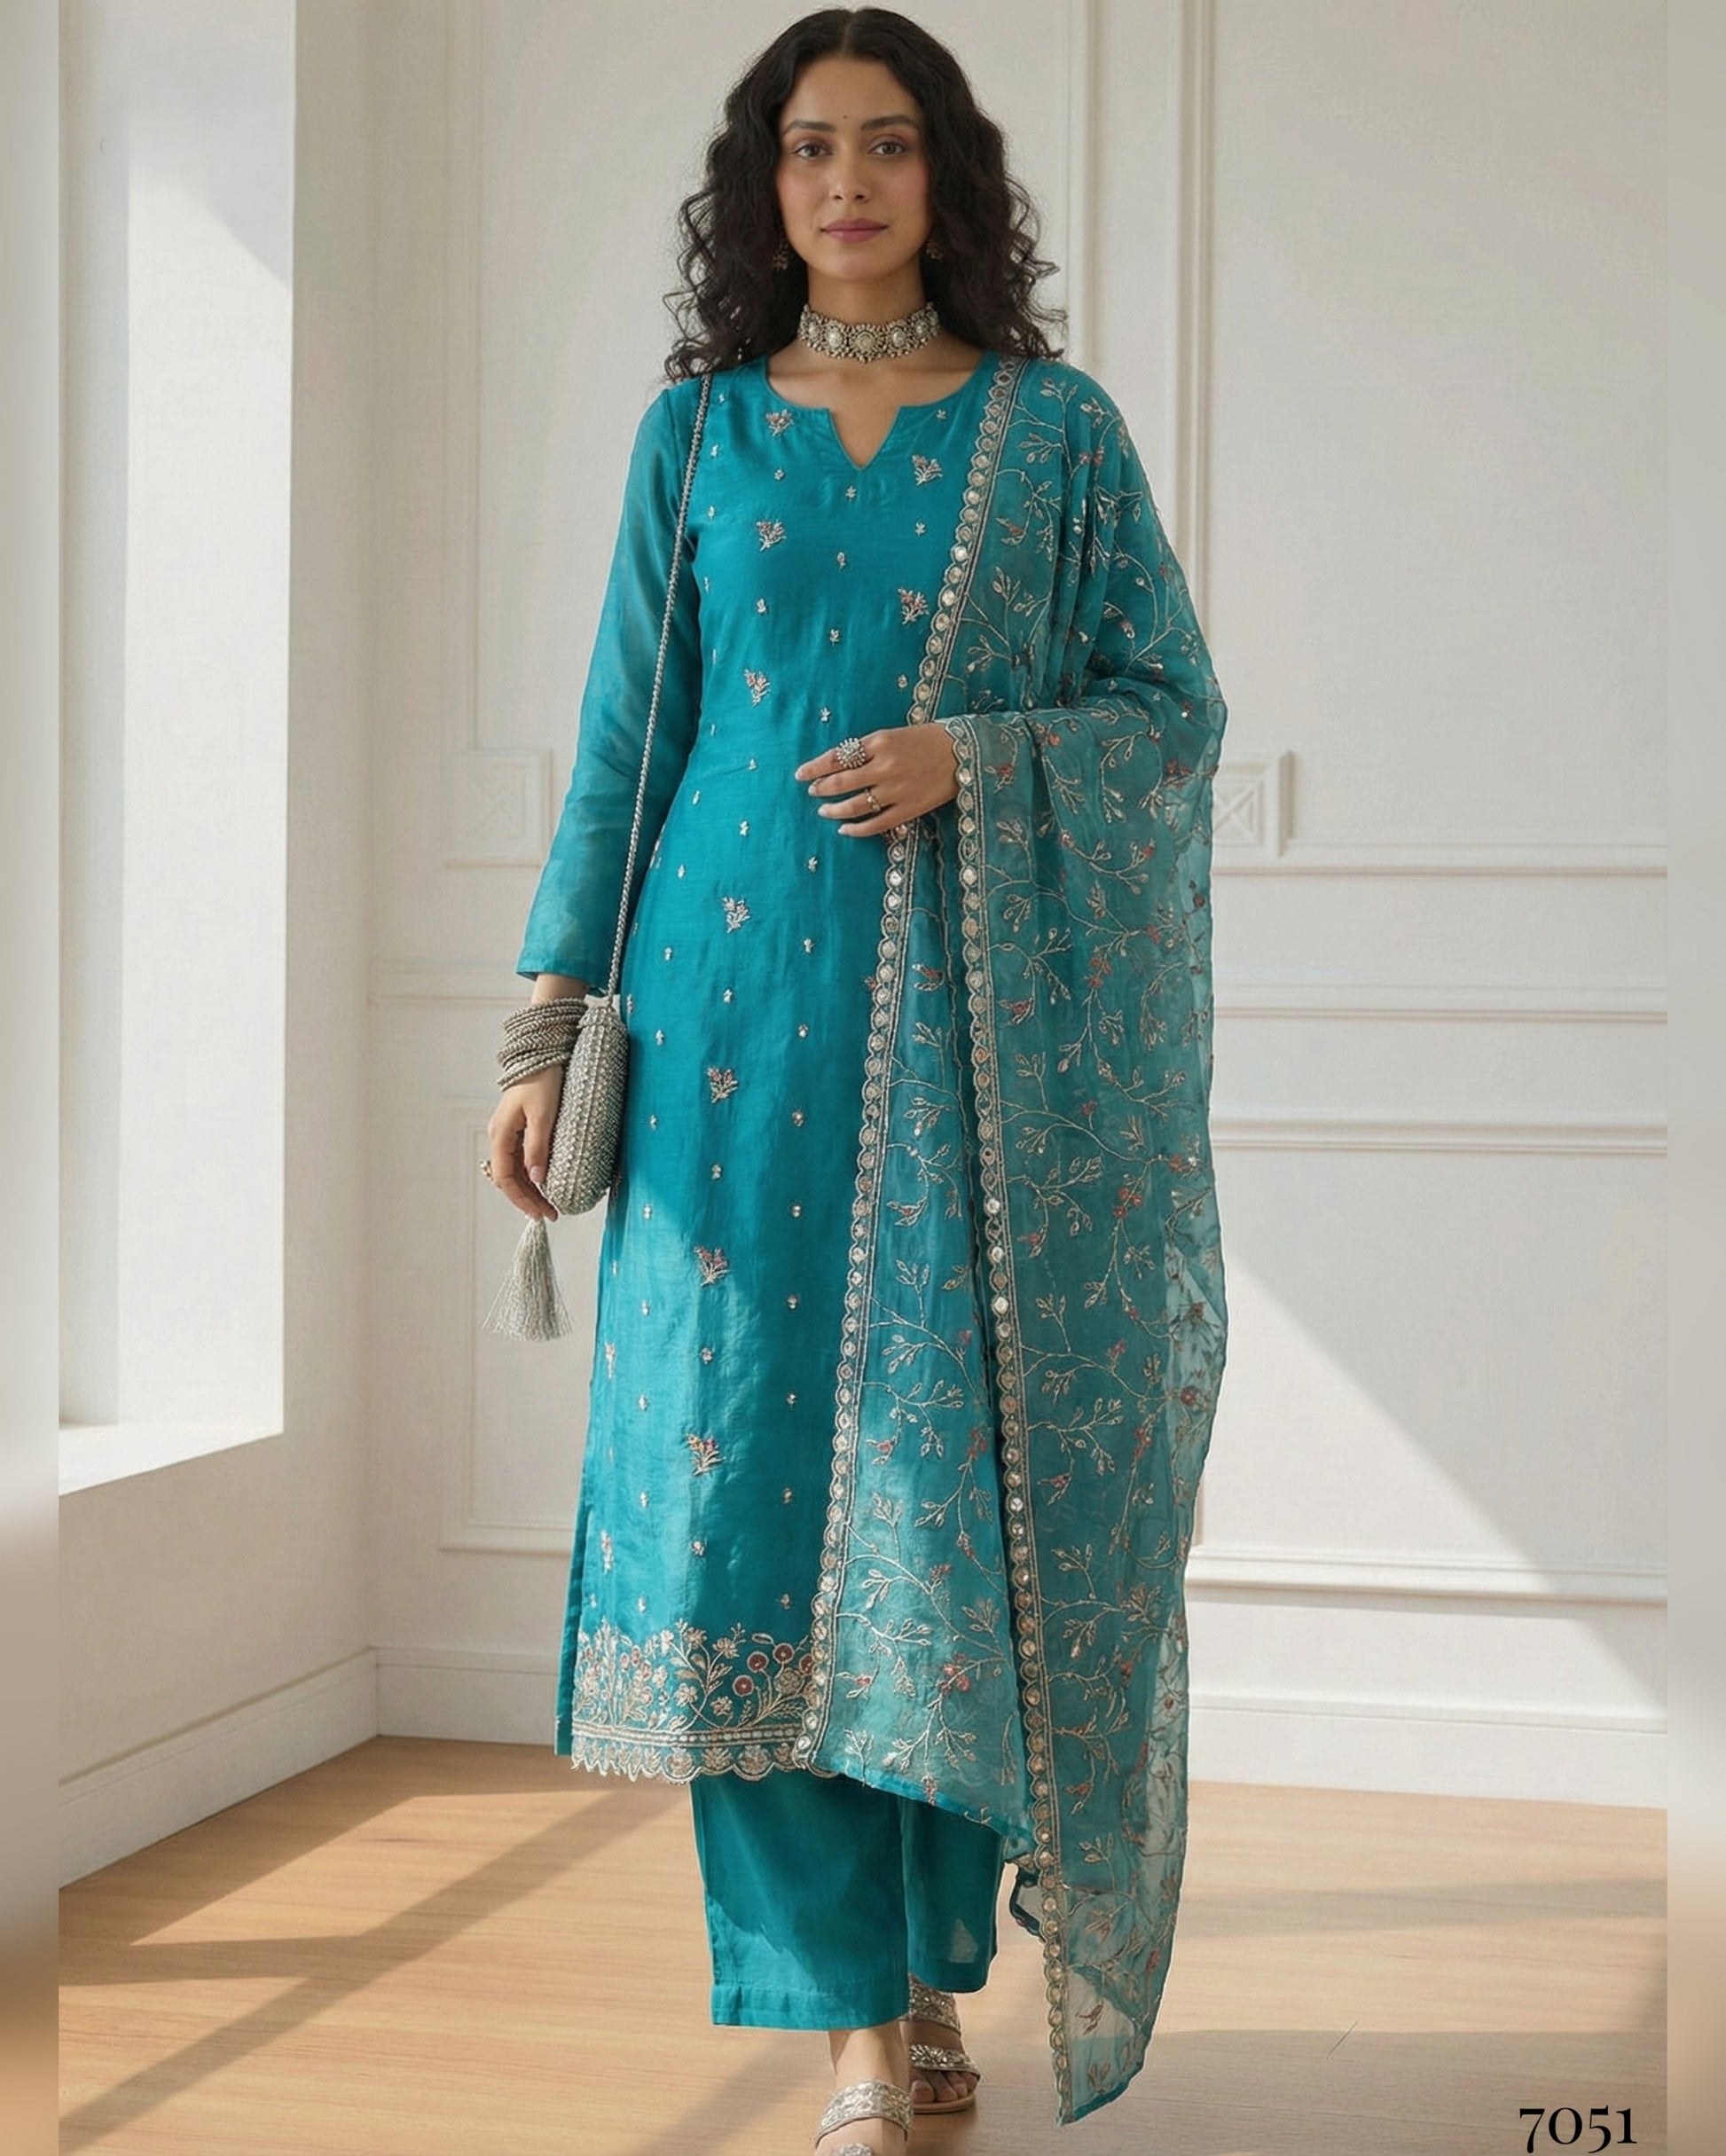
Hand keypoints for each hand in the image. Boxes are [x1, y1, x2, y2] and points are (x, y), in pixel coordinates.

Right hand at [485, 1066, 562, 1220]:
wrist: (543, 1053)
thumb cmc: (543, 1079)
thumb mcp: (544, 1115)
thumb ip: (538, 1148)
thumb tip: (537, 1179)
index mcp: (501, 1133)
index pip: (505, 1178)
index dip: (521, 1199)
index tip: (539, 1213)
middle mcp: (500, 1135)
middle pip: (509, 1177)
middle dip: (527, 1198)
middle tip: (550, 1214)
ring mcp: (508, 1131)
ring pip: (515, 1169)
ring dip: (530, 1188)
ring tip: (549, 1204)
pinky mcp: (519, 1126)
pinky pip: (521, 1157)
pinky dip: (532, 1173)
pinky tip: (545, 1182)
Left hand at [794, 725, 958, 836]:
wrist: (964, 752)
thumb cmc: (927, 739)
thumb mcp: (894, 735)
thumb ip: (868, 749)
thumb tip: (839, 764)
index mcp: (879, 742)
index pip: (837, 757)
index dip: (815, 767)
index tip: (801, 775)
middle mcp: (885, 766)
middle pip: (841, 782)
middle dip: (821, 788)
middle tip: (812, 791)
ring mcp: (897, 790)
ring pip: (855, 805)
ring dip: (834, 810)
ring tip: (824, 811)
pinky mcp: (908, 809)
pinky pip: (876, 824)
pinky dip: (856, 829)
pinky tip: (845, 828)